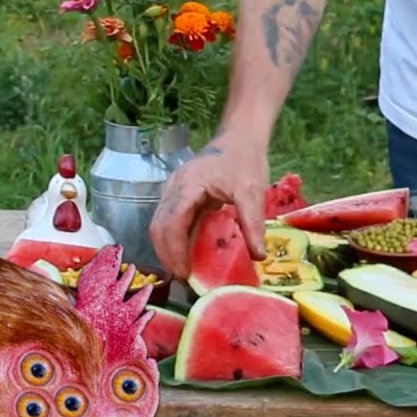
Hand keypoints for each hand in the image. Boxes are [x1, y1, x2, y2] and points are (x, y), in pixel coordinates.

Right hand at [148, 134, 268, 278]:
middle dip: (167, 255)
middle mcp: (174, 188)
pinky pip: (172, 221)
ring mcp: (174, 191)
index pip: (170, 224)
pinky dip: (177, 239)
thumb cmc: (245, 160)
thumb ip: (253, 223)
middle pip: (158, 227)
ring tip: (185, 271)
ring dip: (169, 248)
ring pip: (161, 225)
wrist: (241, 137)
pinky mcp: (181, 195)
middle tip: (184, 279)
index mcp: (187, 186)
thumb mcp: (252, 191)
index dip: (174, 252)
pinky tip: (189, 254)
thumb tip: (257, 256)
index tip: (185, 274)